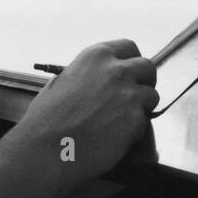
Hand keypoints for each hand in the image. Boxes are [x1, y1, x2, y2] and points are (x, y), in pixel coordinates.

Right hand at [6, 39, 157, 197]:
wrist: (45, 149)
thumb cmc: (45, 120)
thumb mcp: (60, 81)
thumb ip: (84, 74)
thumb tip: (95, 78)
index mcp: (95, 56)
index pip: (129, 48)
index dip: (131, 62)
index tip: (129, 74)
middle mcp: (116, 70)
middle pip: (148, 68)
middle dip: (144, 82)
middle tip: (133, 99)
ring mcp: (129, 94)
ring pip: (152, 96)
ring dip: (141, 108)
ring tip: (119, 123)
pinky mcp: (135, 120)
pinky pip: (145, 122)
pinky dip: (134, 131)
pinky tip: (114, 138)